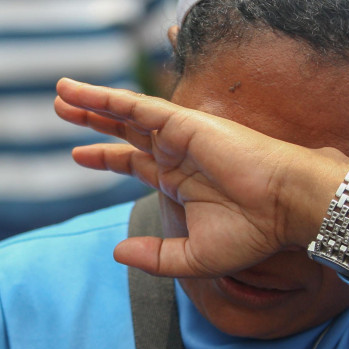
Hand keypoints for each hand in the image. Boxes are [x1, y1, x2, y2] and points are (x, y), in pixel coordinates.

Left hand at [54, 78, 348, 277]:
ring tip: (60, 91)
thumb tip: (117, 252)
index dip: (105, 157)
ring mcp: (179, 135)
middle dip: (92, 120)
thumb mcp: (193, 258)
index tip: (78, 154)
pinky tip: (81, 92)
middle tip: (61, 108)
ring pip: (125, 113)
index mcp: (181, 180)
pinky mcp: (182, 122)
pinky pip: (135, 107)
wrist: (288, 209)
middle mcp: (177, 153)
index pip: (133, 163)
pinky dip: (107, 98)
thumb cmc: (253, 233)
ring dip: (91, 101)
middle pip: (124, 131)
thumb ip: (154, 258)